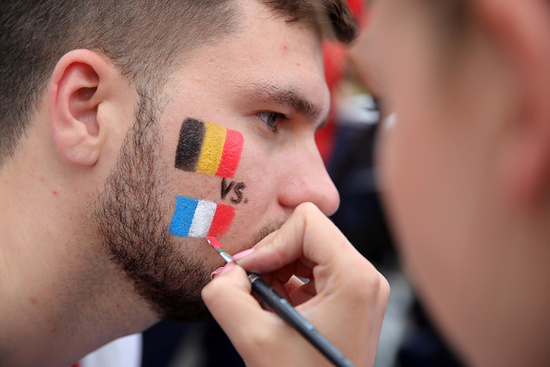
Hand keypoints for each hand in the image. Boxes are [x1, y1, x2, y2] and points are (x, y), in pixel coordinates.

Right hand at [202, 202, 389, 366]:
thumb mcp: (255, 340)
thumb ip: (226, 296)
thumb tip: (224, 271)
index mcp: (354, 278)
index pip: (307, 221)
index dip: (272, 242)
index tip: (252, 272)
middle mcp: (364, 276)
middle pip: (308, 232)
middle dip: (273, 257)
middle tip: (253, 287)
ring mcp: (360, 287)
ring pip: (307, 249)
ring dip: (277, 270)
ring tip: (266, 303)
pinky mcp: (349, 296)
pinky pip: (311, 269)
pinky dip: (286, 283)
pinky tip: (277, 309)